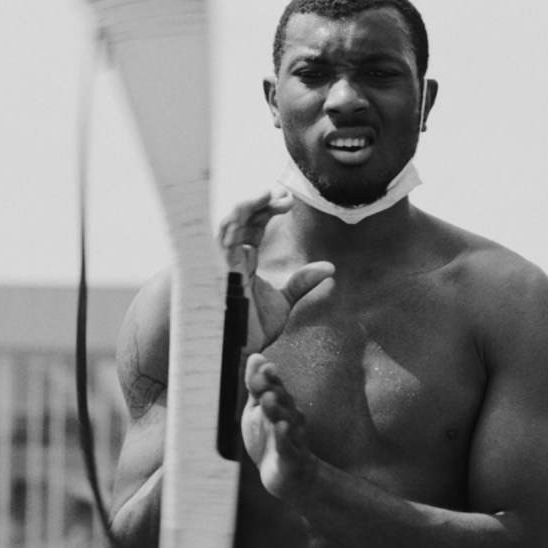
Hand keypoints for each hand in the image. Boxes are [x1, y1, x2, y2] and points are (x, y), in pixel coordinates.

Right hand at [217, 189, 333, 345]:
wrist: (240, 353)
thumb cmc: (253, 330)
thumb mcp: (284, 302)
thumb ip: (302, 282)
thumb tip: (329, 267)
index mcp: (243, 263)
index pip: (252, 227)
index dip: (266, 210)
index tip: (287, 200)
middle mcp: (231, 259)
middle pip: (240, 220)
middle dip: (261, 203)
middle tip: (285, 196)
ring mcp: (222, 264)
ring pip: (228, 224)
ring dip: (248, 205)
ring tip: (270, 194)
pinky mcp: (217, 270)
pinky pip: (221, 239)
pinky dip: (235, 222)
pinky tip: (253, 209)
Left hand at [241, 354, 316, 499]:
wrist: (286, 477)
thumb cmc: (271, 439)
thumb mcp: (258, 411)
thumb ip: (256, 386)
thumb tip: (256, 356)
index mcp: (282, 407)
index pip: (277, 388)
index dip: (271, 378)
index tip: (264, 367)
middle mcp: (290, 419)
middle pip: (283, 403)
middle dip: (273, 390)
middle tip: (261, 380)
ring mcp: (293, 439)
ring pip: (287, 422)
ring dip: (277, 410)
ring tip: (267, 400)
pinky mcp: (293, 458)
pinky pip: (289, 447)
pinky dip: (284, 438)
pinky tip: (281, 428)